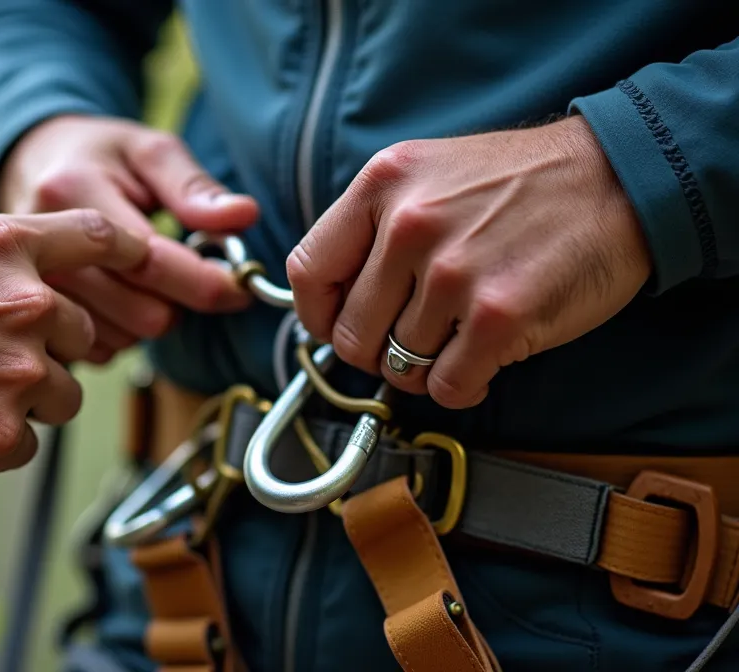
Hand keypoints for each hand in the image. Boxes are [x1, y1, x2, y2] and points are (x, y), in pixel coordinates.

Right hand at [0, 115, 260, 362]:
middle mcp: (41, 248)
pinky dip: (119, 333)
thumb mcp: (146, 151)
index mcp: (72, 194)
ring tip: (144, 281)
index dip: (205, 281)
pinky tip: (117, 299)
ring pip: (123, 339)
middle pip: (141, 312)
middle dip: (178, 301)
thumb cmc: (96, 157)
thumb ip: (193, 187)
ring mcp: (29, 287)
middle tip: (182, 275)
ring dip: (149, 319)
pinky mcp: (29, 317)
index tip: (239, 287)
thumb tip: (243, 215)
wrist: (26, 166)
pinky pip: (96, 352)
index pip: (151, 259)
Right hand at [0, 210, 147, 489]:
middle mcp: (26, 304)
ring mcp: (19, 372)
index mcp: (4, 247)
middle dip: (47, 352)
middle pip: (83, 336)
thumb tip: (28, 270)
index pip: (99, 238)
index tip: (143, 264)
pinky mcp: (0, 436)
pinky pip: (25, 445)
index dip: (129, 253)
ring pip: (61, 397)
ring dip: (25, 402)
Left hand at [286, 116, 650, 408]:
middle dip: (376, 351)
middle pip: (350, 333)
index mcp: (382, 185)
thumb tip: (331, 299)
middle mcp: (409, 226)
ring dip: (426, 365)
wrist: (619, 178)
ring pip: (398, 364)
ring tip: (460, 336)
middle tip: (413, 339)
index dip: (318, 315)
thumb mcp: (428, 174)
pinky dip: (462, 384)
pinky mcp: (497, 316)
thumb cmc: (522, 184)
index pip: (308, 272)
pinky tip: (483, 359)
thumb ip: (374, 225)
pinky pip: (446, 386)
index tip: (338, 326)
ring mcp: (452, 273)